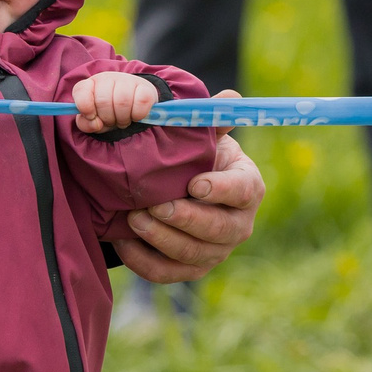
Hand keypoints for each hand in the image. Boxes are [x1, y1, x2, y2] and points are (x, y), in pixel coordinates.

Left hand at [72, 71, 157, 134]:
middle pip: (103, 101)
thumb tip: (96, 124)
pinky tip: (136, 115)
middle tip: (113, 121)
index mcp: (91, 84)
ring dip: (123, 119)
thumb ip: (86, 124)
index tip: (92, 117)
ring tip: (124, 119)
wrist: (136, 104)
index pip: (81, 91)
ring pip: (122, 102)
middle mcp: (108, 78)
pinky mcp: (145, 87)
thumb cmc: (110, 113)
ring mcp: (127, 80)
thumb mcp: (94, 120)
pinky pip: (140, 103)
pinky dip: (137, 115)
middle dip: (108, 118)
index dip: (85, 108)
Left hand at [112, 94, 264, 284]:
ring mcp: (215, 252)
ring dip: (161, 239)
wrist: (175, 185)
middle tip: (155, 205)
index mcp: (247, 187)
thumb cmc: (193, 156)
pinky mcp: (190, 270)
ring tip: (134, 218)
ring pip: (192, 255)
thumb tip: (230, 97)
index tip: (194, 184)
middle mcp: (238, 225)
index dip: (221, 189)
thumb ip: (212, 119)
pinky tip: (123, 240)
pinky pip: (167, 273)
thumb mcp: (202, 135)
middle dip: (185, 219)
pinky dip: (143, 261)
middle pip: (219, 230)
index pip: (243, 191)